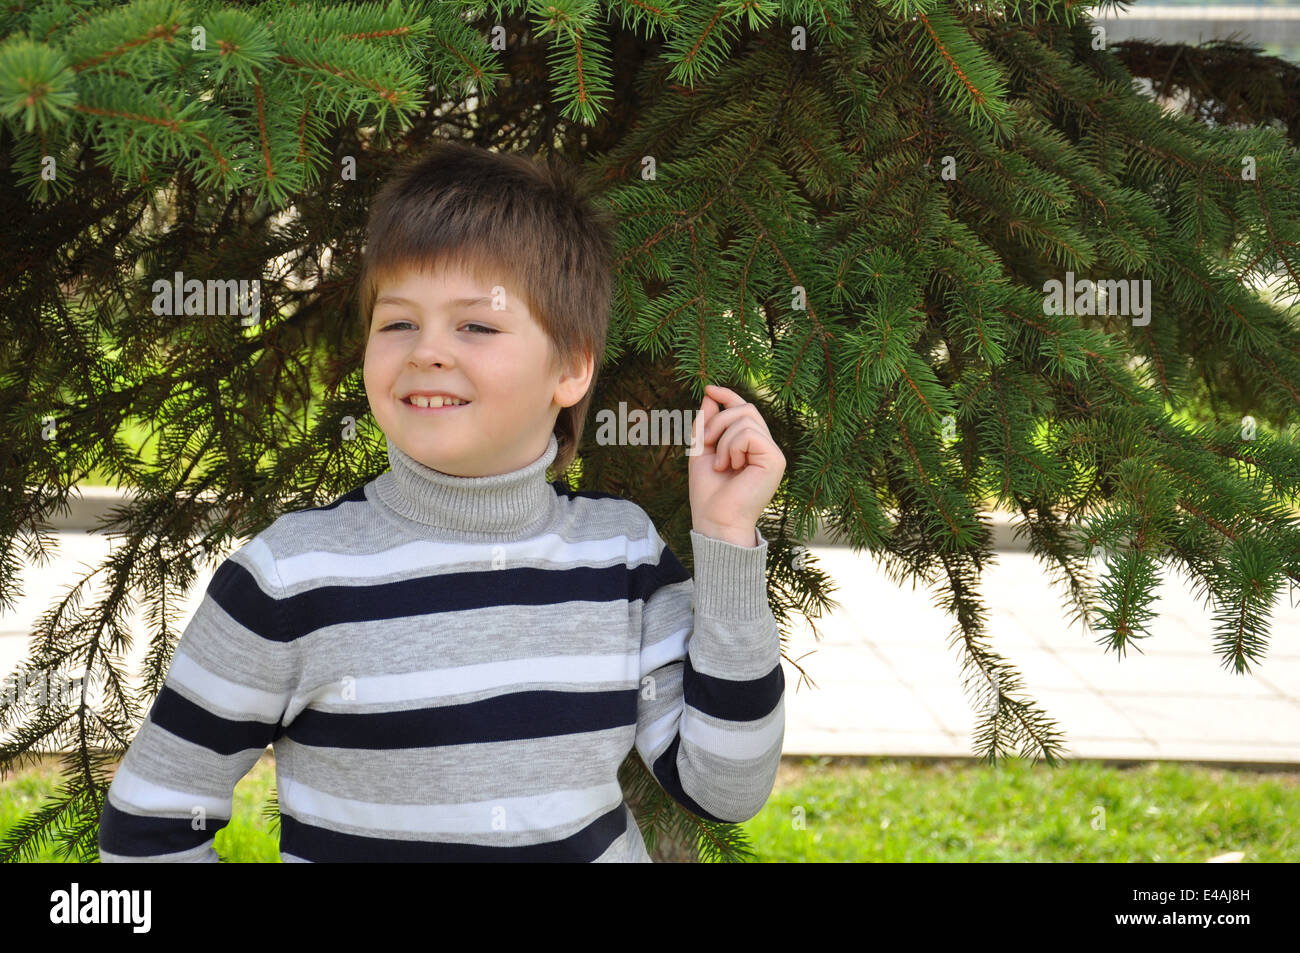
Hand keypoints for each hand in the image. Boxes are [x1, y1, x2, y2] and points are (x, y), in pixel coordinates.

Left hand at [688, 384, 785, 544]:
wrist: (716, 520)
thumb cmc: (709, 493)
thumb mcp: (701, 451)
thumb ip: (706, 425)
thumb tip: (710, 396)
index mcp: (751, 446)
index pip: (744, 409)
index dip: (728, 395)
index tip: (708, 389)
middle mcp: (766, 447)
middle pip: (746, 408)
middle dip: (718, 420)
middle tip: (705, 444)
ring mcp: (773, 453)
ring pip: (746, 419)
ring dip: (723, 438)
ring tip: (720, 464)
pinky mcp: (775, 459)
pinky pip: (749, 433)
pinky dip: (732, 447)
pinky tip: (731, 467)